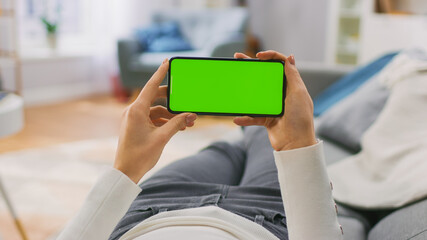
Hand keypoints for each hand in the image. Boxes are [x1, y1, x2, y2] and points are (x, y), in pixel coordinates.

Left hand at [114, 59, 196, 182]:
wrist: (126, 172)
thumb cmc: (140, 156)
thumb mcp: (162, 138)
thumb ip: (177, 123)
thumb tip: (190, 115)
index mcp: (136, 110)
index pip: (151, 86)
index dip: (160, 73)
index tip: (167, 62)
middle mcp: (133, 111)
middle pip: (155, 97)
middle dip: (172, 100)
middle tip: (185, 99)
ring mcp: (133, 118)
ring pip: (156, 110)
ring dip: (171, 115)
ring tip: (187, 123)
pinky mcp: (135, 125)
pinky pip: (152, 118)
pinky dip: (164, 121)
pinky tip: (177, 128)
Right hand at [233, 51, 315, 150]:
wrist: (295, 145)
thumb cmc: (301, 118)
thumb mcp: (298, 93)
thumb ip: (292, 75)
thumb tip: (289, 57)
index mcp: (292, 85)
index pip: (281, 64)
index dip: (271, 56)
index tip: (259, 56)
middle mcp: (282, 94)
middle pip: (266, 76)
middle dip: (252, 67)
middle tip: (238, 59)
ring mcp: (273, 106)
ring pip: (256, 94)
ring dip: (244, 90)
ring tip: (232, 83)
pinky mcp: (266, 119)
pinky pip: (252, 116)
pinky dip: (244, 118)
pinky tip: (237, 118)